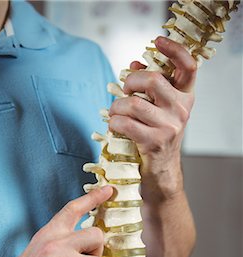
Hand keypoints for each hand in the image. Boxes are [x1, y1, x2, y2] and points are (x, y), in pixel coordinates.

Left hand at [108, 36, 196, 202]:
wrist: (162, 170)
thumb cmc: (157, 134)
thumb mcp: (160, 109)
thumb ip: (150, 87)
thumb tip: (134, 65)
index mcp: (185, 97)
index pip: (189, 66)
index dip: (174, 50)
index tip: (158, 40)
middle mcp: (181, 110)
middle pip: (153, 80)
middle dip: (130, 81)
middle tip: (124, 90)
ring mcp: (169, 127)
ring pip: (134, 103)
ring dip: (117, 106)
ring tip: (115, 112)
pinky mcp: (154, 142)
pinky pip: (126, 124)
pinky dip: (114, 122)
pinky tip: (114, 124)